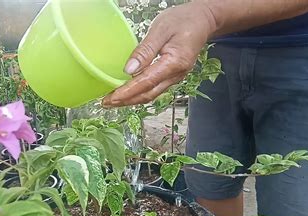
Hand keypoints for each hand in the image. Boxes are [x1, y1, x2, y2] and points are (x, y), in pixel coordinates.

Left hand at [102, 2, 216, 106]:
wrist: (202, 20)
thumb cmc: (183, 20)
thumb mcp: (161, 29)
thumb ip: (145, 50)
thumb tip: (129, 70)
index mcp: (174, 63)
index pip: (146, 83)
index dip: (127, 93)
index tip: (111, 98)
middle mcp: (176, 75)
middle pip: (148, 94)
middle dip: (126, 101)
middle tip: (105, 103)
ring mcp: (175, 77)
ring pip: (151, 94)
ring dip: (131, 99)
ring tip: (113, 100)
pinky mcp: (172, 76)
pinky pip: (154, 89)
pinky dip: (139, 93)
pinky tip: (128, 92)